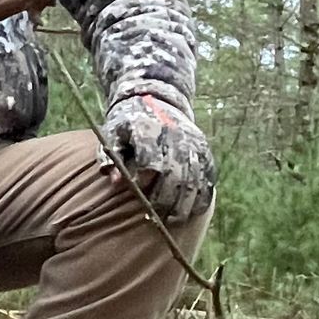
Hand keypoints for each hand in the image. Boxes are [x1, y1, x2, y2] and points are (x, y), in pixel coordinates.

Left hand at [99, 94, 214, 222]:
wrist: (157, 99)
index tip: (138, 192)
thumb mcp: (113, 132)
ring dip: (184, 203)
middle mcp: (175, 137)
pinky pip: (208, 178)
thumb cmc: (128, 122)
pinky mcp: (205, 151)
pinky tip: (192, 211)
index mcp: (149, 130)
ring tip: (172, 220)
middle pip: (174, 174)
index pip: (150, 159)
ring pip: (194, 179)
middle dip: (165, 199)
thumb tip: (115, 182)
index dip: (144, 179)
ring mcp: (193, 145)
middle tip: (155, 216)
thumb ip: (110, 156)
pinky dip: (202, 197)